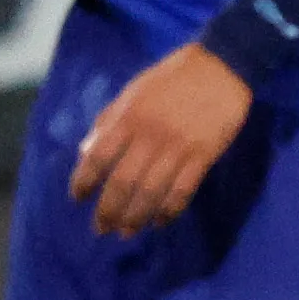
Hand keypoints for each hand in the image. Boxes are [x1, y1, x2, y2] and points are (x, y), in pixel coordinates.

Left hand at [71, 41, 250, 237]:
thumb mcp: (132, 92)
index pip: (97, 157)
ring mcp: (178, 148)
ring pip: (152, 192)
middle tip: (101, 227)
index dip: (84, 181)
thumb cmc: (171, 78)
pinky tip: (159, 222)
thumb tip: (85, 152)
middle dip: (108, 210)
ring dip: (136, 217)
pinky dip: (169, 210)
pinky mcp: (203, 155)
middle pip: (123, 183)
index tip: (77, 198)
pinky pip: (183, 190)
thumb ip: (108, 121)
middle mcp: (150, 136)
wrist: (220, 67)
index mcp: (128, 118)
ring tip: (126, 231)